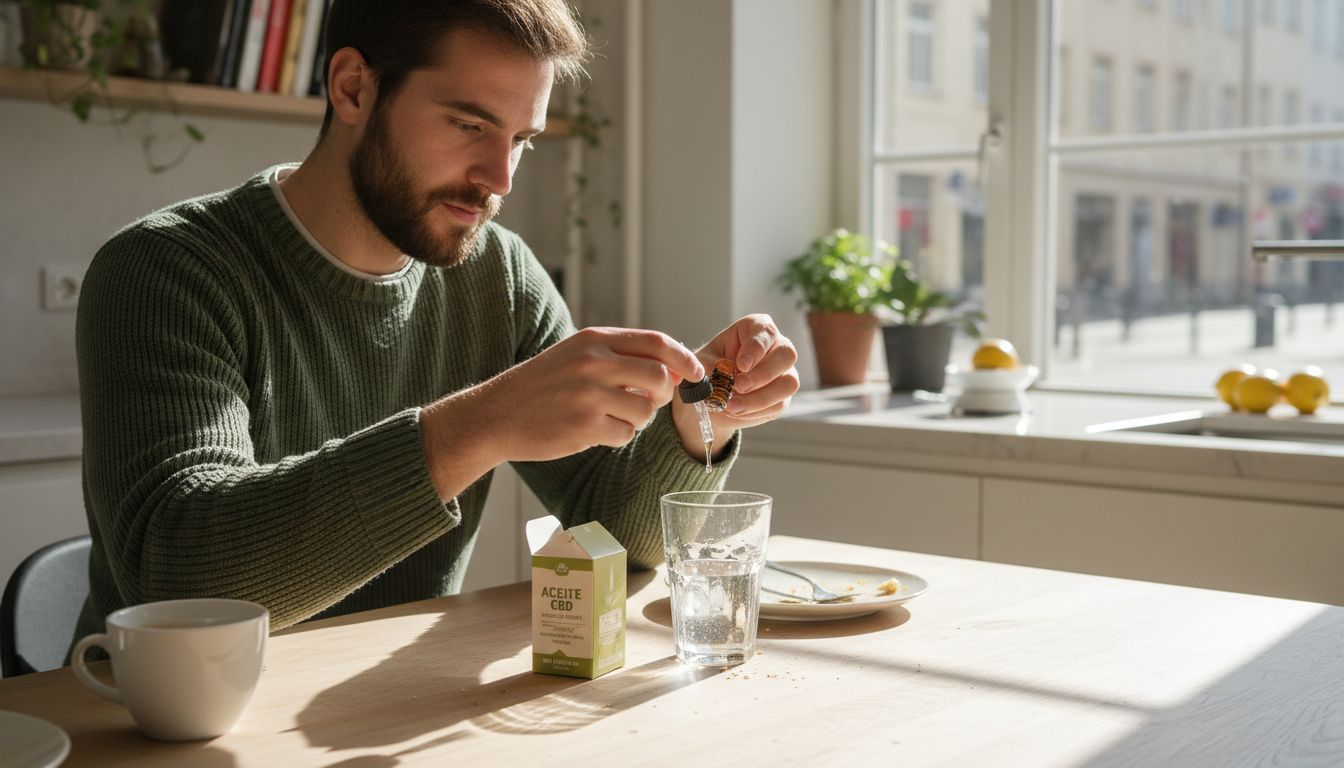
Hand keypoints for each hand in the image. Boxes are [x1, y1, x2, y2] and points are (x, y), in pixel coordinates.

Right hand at [420, 327, 704, 496]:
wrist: (495, 414)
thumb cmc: (541, 385)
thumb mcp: (576, 354)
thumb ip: (619, 355)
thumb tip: (673, 367)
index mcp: (594, 339)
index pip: (656, 342)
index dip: (684, 358)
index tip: (697, 372)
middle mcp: (594, 363)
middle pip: (660, 378)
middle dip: (663, 395)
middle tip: (647, 402)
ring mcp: (589, 395)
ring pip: (646, 411)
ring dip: (636, 419)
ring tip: (609, 417)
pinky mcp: (584, 426)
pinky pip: (625, 434)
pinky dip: (617, 436)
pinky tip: (593, 431)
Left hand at [671, 314, 799, 458]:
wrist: (712, 395)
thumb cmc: (709, 368)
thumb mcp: (702, 362)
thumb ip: (707, 366)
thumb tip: (715, 377)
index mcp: (756, 329)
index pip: (766, 331)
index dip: (756, 348)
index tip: (741, 365)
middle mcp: (777, 347)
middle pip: (786, 355)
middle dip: (762, 374)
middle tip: (738, 386)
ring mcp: (784, 372)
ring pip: (788, 383)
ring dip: (760, 398)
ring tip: (733, 406)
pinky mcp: (783, 396)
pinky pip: (779, 404)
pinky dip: (757, 411)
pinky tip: (738, 411)